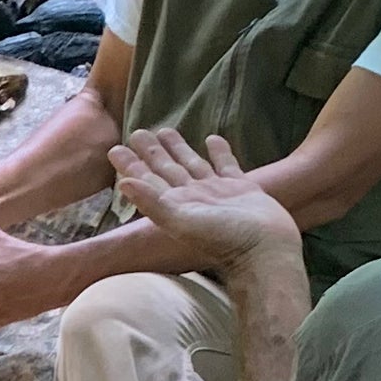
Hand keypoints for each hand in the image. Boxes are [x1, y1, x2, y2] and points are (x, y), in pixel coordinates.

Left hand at [108, 128, 301, 275]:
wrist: (265, 249)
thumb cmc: (223, 239)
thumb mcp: (181, 221)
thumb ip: (152, 202)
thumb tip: (123, 183)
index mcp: (175, 204)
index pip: (147, 180)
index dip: (131, 165)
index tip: (115, 148)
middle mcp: (193, 197)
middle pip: (167, 169)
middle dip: (152, 152)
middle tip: (139, 132)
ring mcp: (217, 192)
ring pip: (193, 164)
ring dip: (179, 149)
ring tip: (167, 131)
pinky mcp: (241, 188)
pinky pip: (226, 165)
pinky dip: (219, 152)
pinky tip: (212, 139)